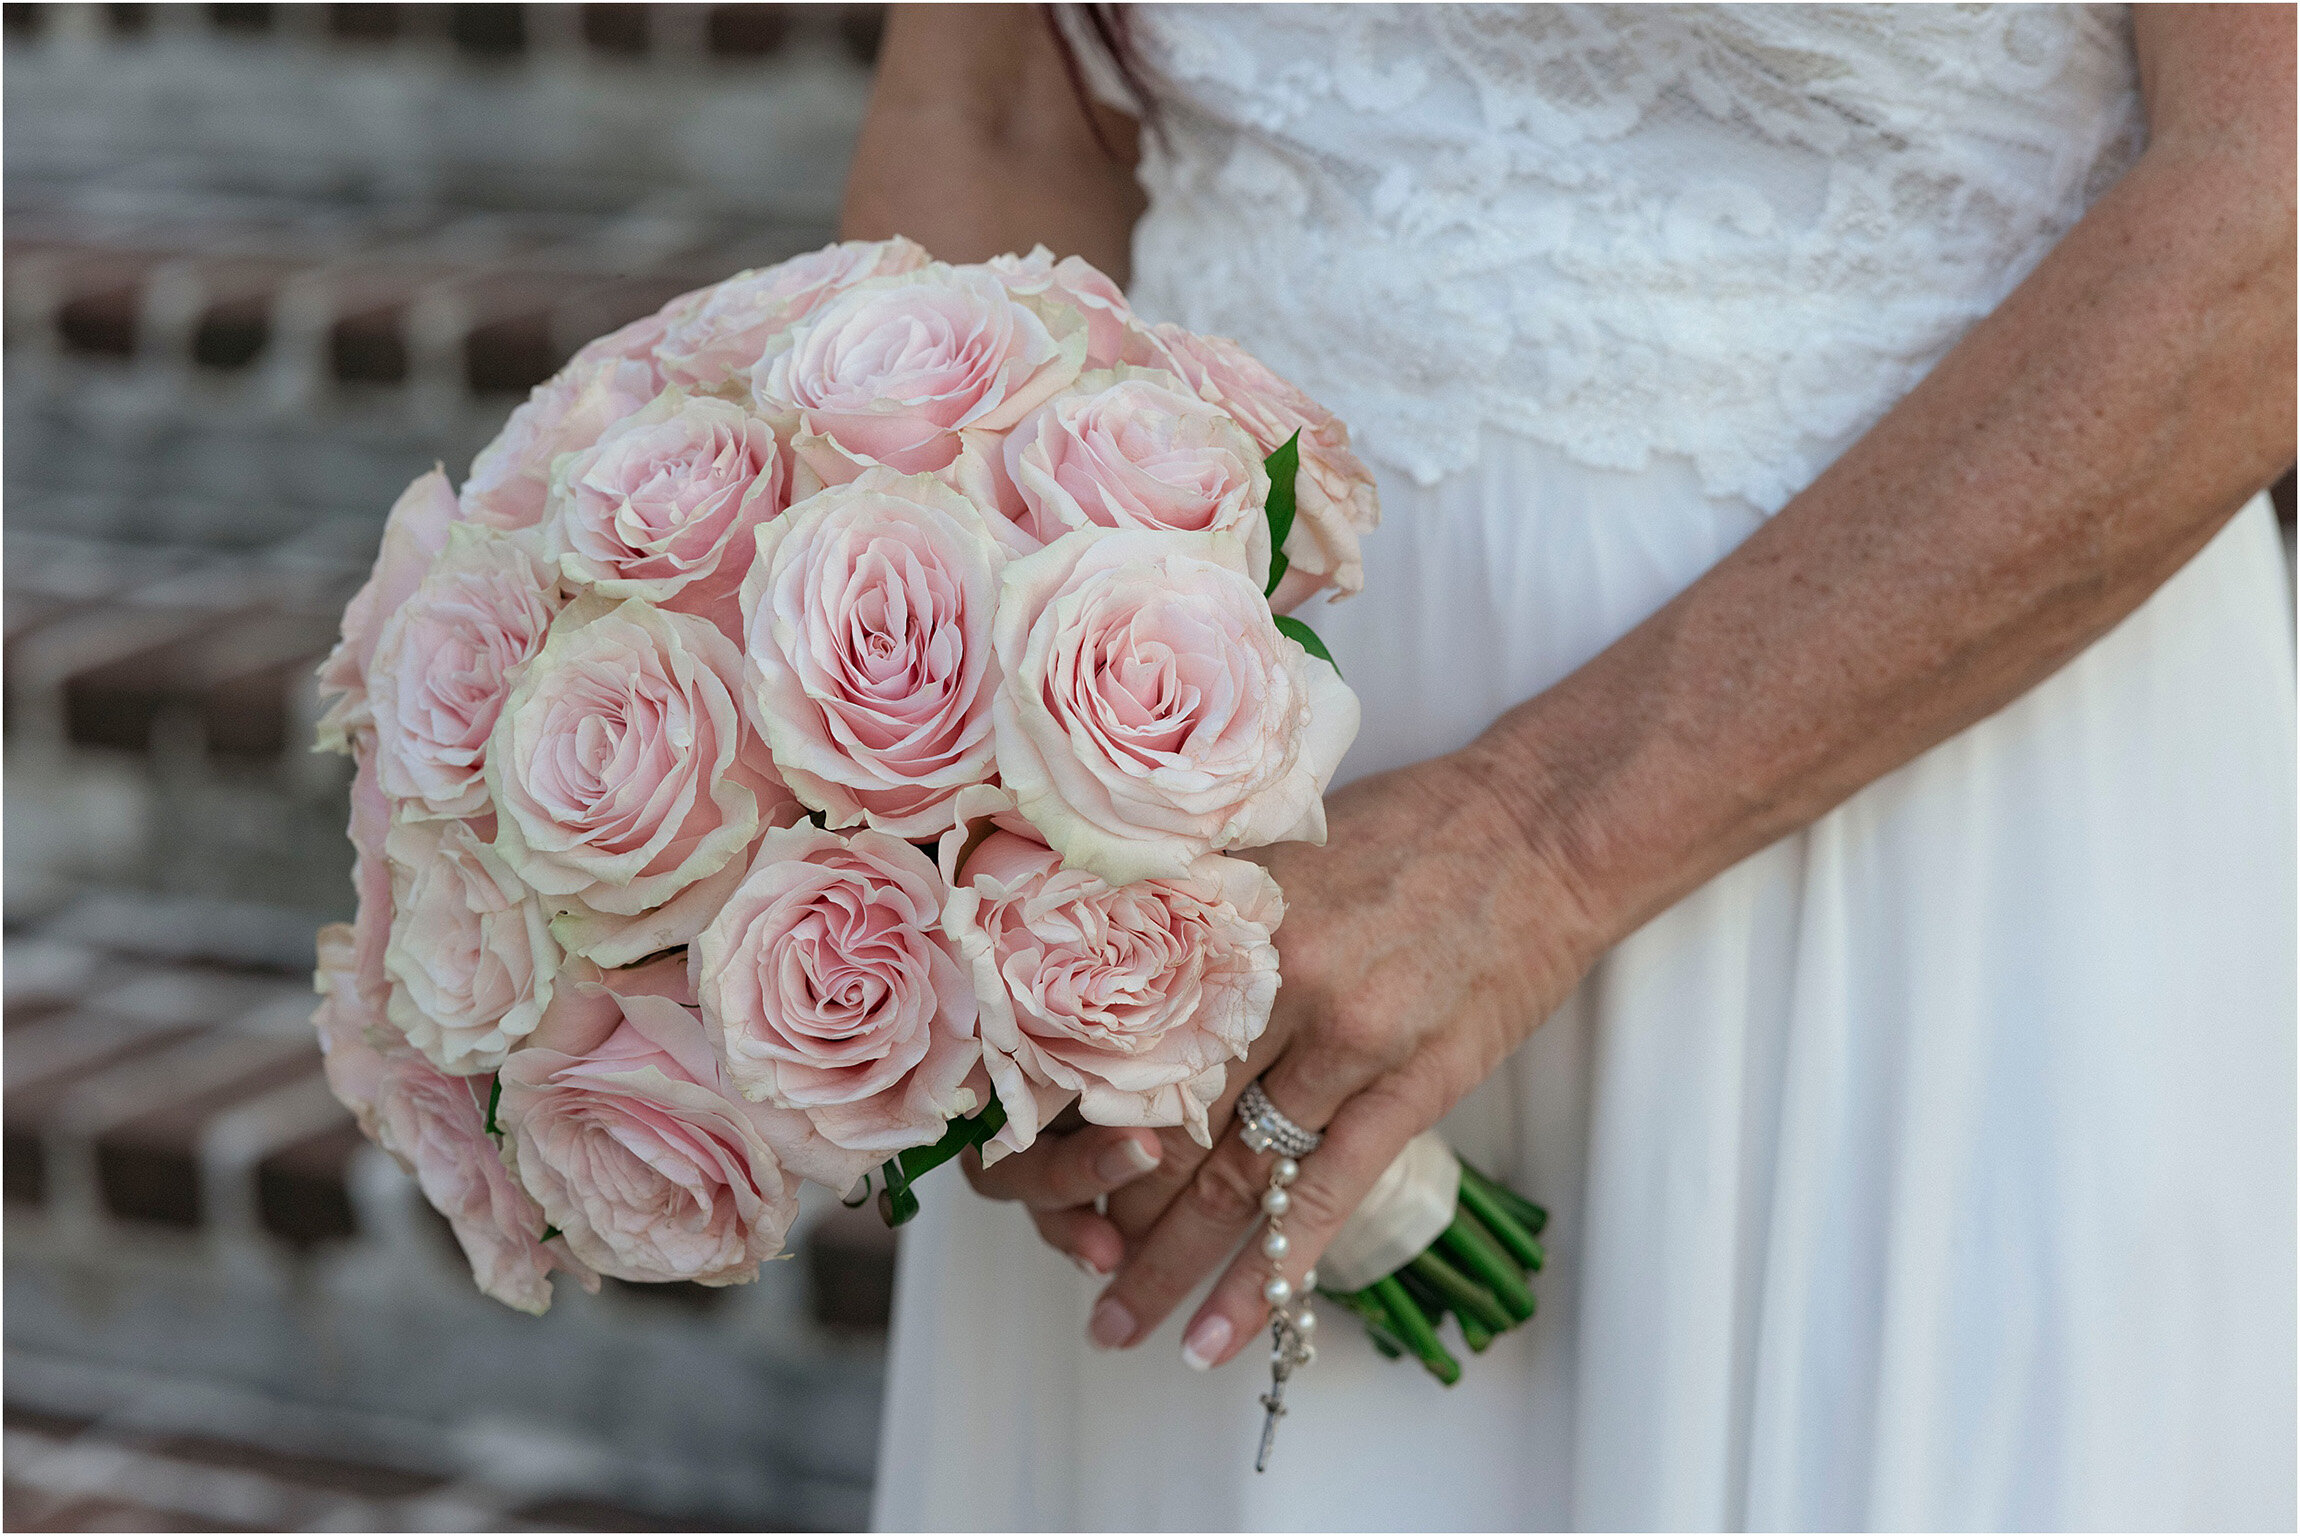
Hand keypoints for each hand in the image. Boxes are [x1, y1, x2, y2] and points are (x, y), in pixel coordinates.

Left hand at [967, 746, 1601, 1365]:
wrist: (1545, 829)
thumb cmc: (1409, 830)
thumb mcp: (1275, 850)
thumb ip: (1198, 917)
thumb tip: (1103, 986)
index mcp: (1222, 915)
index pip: (1108, 1036)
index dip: (1058, 1114)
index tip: (1020, 1169)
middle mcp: (1269, 979)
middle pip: (1156, 1118)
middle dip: (1099, 1208)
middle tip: (1062, 1263)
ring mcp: (1346, 1038)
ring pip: (1228, 1176)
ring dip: (1166, 1263)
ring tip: (1119, 1326)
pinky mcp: (1413, 1086)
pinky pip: (1323, 1199)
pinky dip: (1268, 1273)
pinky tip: (1225, 1333)